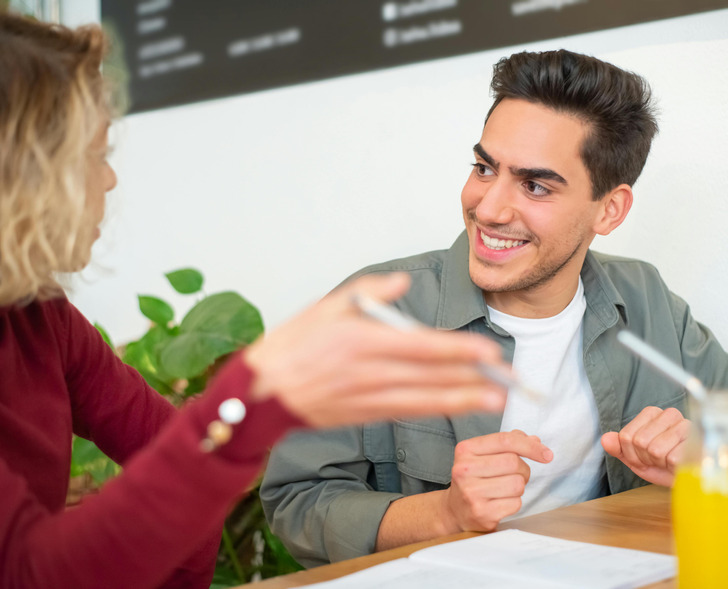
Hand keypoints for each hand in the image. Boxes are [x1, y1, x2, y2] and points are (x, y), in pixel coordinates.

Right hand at [243, 272, 506, 426]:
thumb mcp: (327, 305)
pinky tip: (454, 408)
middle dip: (472, 378)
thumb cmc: (292, 345)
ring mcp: (367, 397)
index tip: (488, 352)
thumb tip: (403, 282)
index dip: (458, 351)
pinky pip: (405, 413)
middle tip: (507, 380)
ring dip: (461, 400)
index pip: (421, 346)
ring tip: (493, 401)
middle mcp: (369, 371)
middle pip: (430, 376)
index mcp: (361, 339)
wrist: (262, 392)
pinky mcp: (363, 415)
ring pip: (423, 399)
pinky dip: (433, 411)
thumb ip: (371, 291)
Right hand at [440, 430, 552, 532]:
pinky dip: (514, 502)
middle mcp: (464, 469)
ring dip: (519, 487)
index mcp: (465, 449)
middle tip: (516, 475)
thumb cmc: (474, 478)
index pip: (505, 440)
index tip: (547, 454)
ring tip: (505, 489)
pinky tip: (501, 502)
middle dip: (523, 470)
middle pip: (514, 462)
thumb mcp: (483, 455)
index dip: (530, 446)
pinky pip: (515, 503)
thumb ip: (508, 444)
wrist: (455, 509)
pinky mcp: (481, 513)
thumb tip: (535, 441)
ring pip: (517, 484)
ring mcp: (471, 492)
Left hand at [601, 407, 689, 486]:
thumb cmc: (661, 465)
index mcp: (651, 413)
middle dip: (644, 458)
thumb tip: (605, 439)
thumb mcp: (634, 457)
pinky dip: (673, 467)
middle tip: (656, 460)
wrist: (687, 479)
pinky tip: (679, 464)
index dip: (630, 453)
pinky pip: (672, 458)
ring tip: (667, 461)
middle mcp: (668, 414)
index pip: (626, 436)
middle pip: (640, 441)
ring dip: (659, 463)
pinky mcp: (697, 442)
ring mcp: (685, 426)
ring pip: (655, 450)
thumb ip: (617, 447)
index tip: (641, 456)